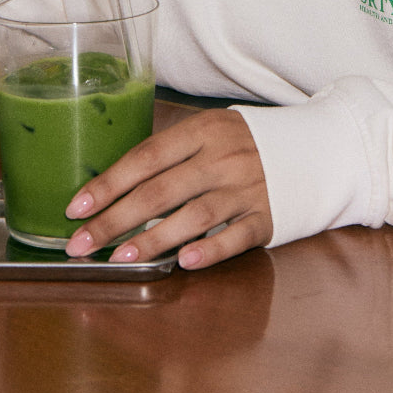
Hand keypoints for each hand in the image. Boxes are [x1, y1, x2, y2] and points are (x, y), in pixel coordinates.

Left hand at [63, 109, 271, 269]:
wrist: (315, 148)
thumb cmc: (246, 142)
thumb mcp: (211, 131)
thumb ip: (172, 153)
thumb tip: (115, 184)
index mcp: (204, 130)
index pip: (146, 157)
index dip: (109, 183)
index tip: (76, 208)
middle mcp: (223, 157)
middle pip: (161, 190)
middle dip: (115, 220)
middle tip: (81, 244)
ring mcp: (247, 187)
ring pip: (194, 215)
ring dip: (153, 240)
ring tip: (120, 259)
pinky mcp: (268, 215)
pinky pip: (237, 236)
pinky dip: (211, 249)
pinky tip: (185, 261)